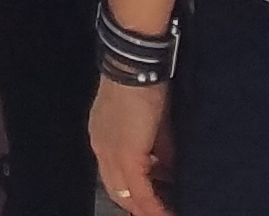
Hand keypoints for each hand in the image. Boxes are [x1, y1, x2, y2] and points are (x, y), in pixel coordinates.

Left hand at [88, 77, 172, 214]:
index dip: (131, 192)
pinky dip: (153, 207)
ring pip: (125, 195)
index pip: (114, 175)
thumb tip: (166, 171)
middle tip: (158, 213)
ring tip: (163, 215)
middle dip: (137, 207)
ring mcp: (111, 154)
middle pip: (116, 190)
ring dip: (145, 210)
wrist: (135, 67)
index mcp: (103, 137)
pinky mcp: (127, 157)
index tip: (149, 202)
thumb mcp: (152, 123)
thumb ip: (157, 150)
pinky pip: (141, 193)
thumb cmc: (144, 86)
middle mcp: (101, 149)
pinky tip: (165, 214)